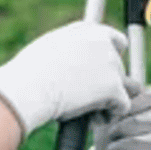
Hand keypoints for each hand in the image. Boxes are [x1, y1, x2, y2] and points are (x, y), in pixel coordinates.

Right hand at [0, 20, 131, 138]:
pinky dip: (110, 115)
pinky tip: (93, 119)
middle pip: (119, 67)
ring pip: (122, 87)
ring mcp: (111, 63)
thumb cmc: (29, 73)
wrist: (28, 86)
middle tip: (86, 99)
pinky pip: (123, 105)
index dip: (110, 60)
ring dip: (108, 101)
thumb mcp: (50, 49)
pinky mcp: (114, 86)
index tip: (100, 74)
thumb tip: (76, 64)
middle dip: (106, 84)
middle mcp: (103, 42)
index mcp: (87, 30)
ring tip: (88, 112)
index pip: (116, 41)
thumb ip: (72, 50)